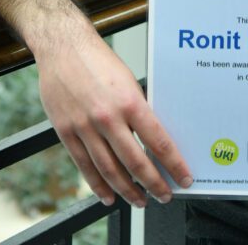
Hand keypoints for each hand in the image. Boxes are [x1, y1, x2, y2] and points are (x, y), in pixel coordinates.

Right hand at [36, 22, 192, 207]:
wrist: (63, 47)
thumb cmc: (98, 60)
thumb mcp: (128, 80)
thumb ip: (138, 108)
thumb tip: (153, 135)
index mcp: (129, 101)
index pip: (157, 140)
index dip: (173, 163)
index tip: (183, 177)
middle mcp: (108, 117)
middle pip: (135, 161)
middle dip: (153, 183)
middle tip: (164, 195)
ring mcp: (85, 127)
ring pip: (110, 170)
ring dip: (128, 190)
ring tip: (140, 200)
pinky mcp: (66, 132)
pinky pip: (84, 166)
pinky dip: (98, 185)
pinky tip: (109, 195)